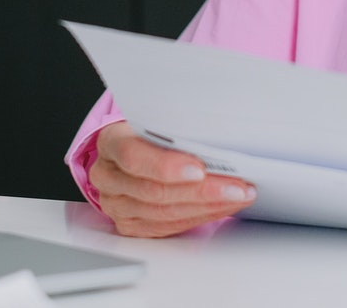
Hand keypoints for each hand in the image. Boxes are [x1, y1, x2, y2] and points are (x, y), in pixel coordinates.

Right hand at [89, 121, 256, 237]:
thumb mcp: (157, 119)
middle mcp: (108, 176)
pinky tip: (221, 206)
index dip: (166, 166)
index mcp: (111, 142)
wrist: (131, 149)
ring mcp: (116, 204)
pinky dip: (199, 217)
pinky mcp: (130, 224)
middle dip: (202, 190)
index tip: (200, 170)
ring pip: (164, 213)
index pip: (133, 156)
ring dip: (208, 206)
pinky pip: (167, 227)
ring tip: (237, 196)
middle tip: (236, 186)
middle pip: (154, 191)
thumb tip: (218, 139)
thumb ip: (177, 129)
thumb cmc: (148, 131)